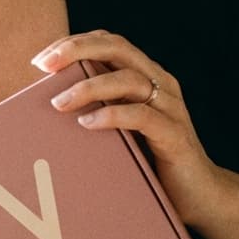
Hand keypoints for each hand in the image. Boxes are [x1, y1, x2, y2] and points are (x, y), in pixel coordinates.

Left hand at [31, 29, 219, 227]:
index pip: (108, 42)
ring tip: (58, 103)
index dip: (74, 43)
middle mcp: (160, 83)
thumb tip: (43, 104)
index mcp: (145, 75)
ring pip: (128, 80)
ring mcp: (170, 107)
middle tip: (44, 66)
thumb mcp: (117, 127)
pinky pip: (142, 116)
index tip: (40, 60)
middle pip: (118, 48)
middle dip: (77, 50)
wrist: (198, 195)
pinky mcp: (175, 135)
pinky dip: (112, 116)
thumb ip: (93, 108)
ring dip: (88, 87)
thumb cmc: (148, 158)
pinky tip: (87, 123)